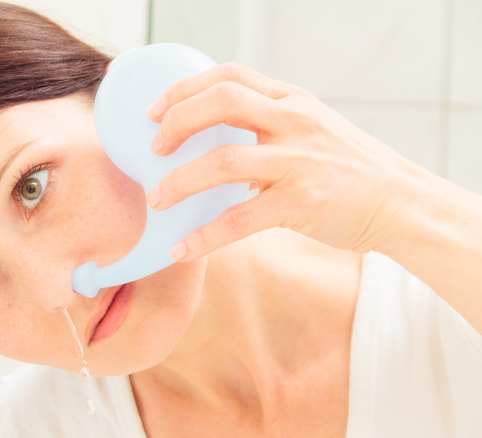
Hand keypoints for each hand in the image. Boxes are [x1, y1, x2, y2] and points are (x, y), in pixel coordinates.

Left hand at [145, 62, 424, 260]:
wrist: (402, 203)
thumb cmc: (347, 168)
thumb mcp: (312, 129)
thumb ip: (268, 124)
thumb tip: (210, 138)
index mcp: (293, 101)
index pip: (230, 76)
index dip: (185, 89)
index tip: (156, 110)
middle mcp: (295, 122)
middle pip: (222, 102)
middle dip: (177, 123)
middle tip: (153, 149)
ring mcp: (299, 161)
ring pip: (222, 162)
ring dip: (179, 182)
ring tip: (156, 199)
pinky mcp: (303, 202)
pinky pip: (239, 219)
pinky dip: (205, 236)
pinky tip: (183, 249)